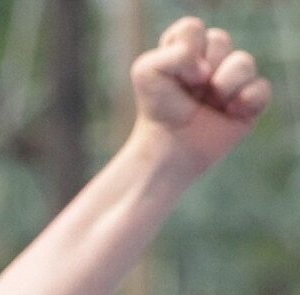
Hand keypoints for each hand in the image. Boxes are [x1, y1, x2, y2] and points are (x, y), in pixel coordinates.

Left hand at [132, 18, 270, 173]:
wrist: (167, 152)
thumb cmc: (157, 111)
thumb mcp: (147, 73)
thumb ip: (172, 54)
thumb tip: (206, 69)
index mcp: (189, 46)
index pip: (193, 29)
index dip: (185, 52)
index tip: (175, 77)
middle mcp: (214, 58)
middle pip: (221, 40)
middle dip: (204, 68)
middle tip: (192, 92)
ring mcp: (234, 79)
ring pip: (245, 62)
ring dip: (224, 84)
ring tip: (211, 104)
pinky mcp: (249, 103)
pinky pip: (262, 89)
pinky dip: (246, 100)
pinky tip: (230, 112)